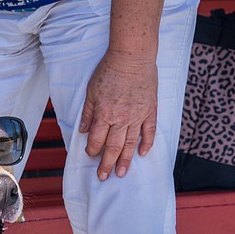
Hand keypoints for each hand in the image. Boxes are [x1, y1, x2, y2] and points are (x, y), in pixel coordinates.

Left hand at [79, 50, 157, 179]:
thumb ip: (88, 113)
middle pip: (113, 147)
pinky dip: (147, 144)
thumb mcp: (91, 91)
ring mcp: (137, 115)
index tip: (90, 155)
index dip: (92, 150)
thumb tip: (84, 131)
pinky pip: (149, 131)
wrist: (132, 56)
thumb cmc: (109, 71)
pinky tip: (142, 154)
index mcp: (104, 114)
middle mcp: (121, 118)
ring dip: (125, 160)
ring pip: (130, 144)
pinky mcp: (150, 110)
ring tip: (121, 173)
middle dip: (106, 164)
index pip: (97, 140)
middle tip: (103, 177)